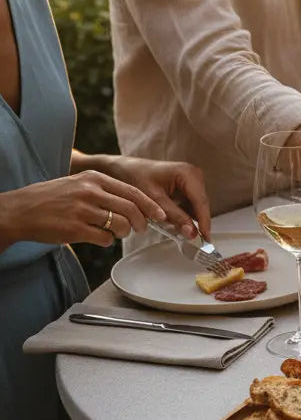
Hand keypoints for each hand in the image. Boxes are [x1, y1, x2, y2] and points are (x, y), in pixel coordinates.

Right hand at [0, 170, 165, 248]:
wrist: (19, 210)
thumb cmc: (51, 199)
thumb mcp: (78, 184)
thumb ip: (104, 191)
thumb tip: (135, 206)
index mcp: (94, 178)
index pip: (133, 192)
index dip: (150, 206)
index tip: (161, 216)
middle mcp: (89, 191)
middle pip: (131, 209)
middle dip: (141, 222)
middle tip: (140, 229)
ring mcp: (82, 210)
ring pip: (120, 225)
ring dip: (123, 233)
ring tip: (114, 233)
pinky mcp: (75, 228)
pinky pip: (105, 239)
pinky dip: (107, 241)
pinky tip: (97, 237)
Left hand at [100, 156, 210, 238]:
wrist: (121, 170)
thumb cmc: (135, 178)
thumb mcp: (154, 199)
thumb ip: (175, 216)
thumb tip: (192, 233)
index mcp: (188, 173)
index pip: (201, 202)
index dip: (204, 222)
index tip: (205, 240)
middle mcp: (193, 175)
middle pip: (200, 205)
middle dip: (195, 222)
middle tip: (188, 239)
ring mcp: (191, 181)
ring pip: (196, 207)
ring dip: (188, 219)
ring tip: (177, 230)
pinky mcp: (186, 187)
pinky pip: (189, 205)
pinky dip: (182, 215)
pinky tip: (173, 221)